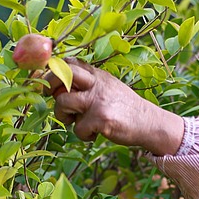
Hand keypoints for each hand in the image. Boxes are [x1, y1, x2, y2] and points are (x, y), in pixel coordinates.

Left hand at [45, 59, 184, 154]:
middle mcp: (97, 83)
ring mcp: (98, 100)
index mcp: (97, 75)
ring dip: (63, 116)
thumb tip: (57, 89)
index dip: (54, 71)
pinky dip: (84, 135)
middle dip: (50, 86)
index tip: (52, 84)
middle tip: (54, 99)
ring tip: (75, 121)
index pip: (69, 63)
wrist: (149, 122)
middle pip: (61, 75)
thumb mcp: (108, 88)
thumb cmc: (124, 108)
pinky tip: (94, 134)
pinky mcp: (101, 118)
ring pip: (62, 102)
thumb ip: (87, 85)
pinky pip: (78, 128)